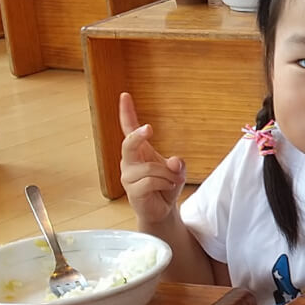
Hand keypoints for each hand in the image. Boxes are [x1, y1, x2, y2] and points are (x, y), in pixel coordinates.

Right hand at [118, 92, 185, 225]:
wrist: (162, 209)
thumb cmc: (166, 186)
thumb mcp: (178, 171)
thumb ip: (178, 164)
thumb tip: (175, 162)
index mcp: (139, 151)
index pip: (129, 128)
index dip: (126, 112)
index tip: (125, 96)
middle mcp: (129, 161)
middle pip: (128, 143)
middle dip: (138, 135)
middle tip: (150, 129)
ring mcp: (128, 176)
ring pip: (150, 168)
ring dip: (168, 175)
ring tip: (171, 182)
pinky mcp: (131, 190)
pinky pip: (151, 181)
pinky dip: (165, 184)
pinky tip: (166, 189)